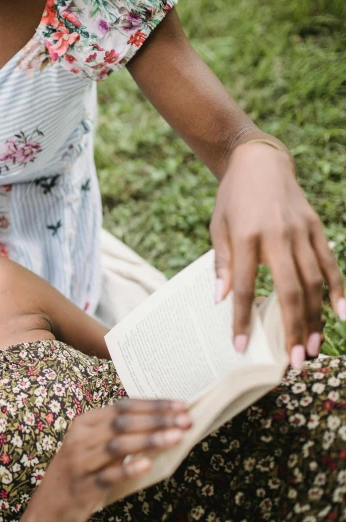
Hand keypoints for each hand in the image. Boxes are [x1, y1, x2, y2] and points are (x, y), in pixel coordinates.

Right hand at [22, 400, 190, 521]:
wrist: (49, 505)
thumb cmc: (78, 471)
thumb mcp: (93, 446)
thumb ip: (118, 435)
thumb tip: (160, 422)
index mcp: (84, 423)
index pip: (122, 407)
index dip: (152, 405)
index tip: (180, 406)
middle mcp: (79, 438)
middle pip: (121, 423)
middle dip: (156, 420)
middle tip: (185, 420)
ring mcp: (80, 463)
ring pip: (116, 446)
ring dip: (148, 440)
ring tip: (175, 437)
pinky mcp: (83, 487)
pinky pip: (107, 476)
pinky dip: (127, 469)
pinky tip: (147, 465)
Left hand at [210, 141, 345, 367]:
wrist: (259, 163)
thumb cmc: (232, 200)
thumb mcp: (218, 228)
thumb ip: (222, 264)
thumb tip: (221, 299)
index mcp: (246, 237)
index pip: (246, 287)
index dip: (242, 319)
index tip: (240, 346)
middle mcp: (278, 236)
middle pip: (289, 290)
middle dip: (292, 328)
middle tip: (293, 360)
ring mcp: (301, 232)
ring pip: (313, 282)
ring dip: (314, 318)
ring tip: (310, 348)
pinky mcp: (316, 228)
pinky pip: (330, 263)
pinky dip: (338, 289)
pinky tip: (342, 315)